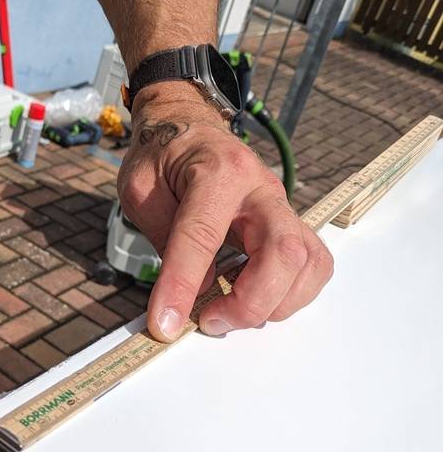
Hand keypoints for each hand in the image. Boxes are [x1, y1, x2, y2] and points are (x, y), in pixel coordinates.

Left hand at [117, 83, 333, 340]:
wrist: (188, 127)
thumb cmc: (162, 156)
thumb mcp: (139, 187)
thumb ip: (165, 237)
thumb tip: (196, 291)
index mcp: (218, 171)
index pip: (203, 235)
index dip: (182, 284)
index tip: (164, 324)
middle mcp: (261, 188)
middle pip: (284, 252)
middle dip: (250, 302)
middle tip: (211, 321)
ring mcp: (281, 206)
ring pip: (308, 264)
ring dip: (274, 302)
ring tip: (230, 310)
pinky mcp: (289, 224)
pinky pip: (312, 266)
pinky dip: (289, 293)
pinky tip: (251, 294)